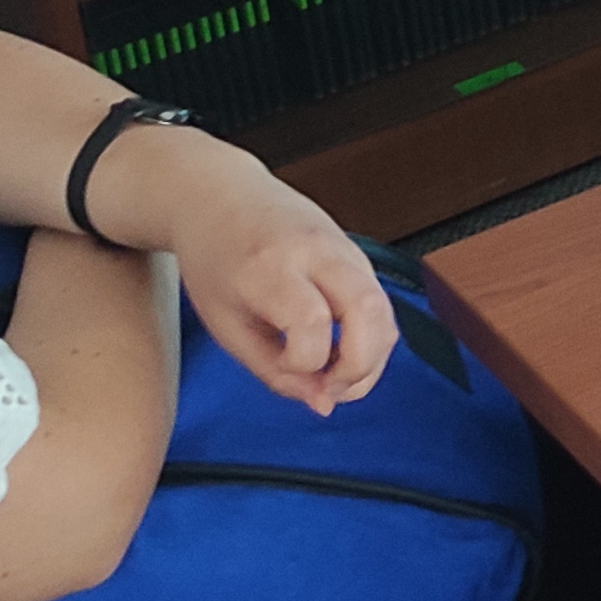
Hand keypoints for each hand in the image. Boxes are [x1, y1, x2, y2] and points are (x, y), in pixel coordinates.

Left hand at [151, 156, 395, 414]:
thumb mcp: (225, 324)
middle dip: (360, 368)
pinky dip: (370, 339)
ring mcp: (343, 247)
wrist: (220, 196)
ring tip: (334, 375)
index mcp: (268, 265)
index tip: (281, 366)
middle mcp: (315, 250)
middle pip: (369, 312)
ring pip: (385, 313)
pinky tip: (340, 352)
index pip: (311, 322)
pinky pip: (381, 306)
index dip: (302, 363)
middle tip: (330, 388)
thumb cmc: (215, 258)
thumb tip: (323, 404)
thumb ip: (273, 371)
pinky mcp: (357, 254)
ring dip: (371, 359)